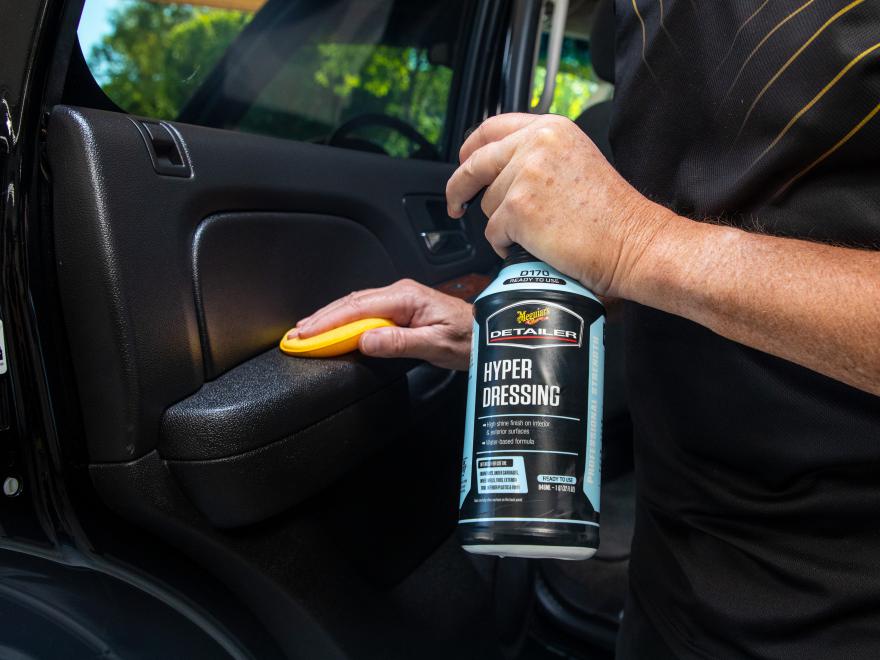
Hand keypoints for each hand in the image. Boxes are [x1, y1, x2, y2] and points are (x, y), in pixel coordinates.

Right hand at [294, 279, 472, 370]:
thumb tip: (366, 340)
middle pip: (350, 304)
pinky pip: (365, 312)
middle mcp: (399, 293)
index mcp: (406, 297)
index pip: (358, 308)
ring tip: (306, 333)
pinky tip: (333, 329)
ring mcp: (398, 299)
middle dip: (321, 319)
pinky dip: (344, 320)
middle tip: (295, 336)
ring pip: (355, 307)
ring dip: (329, 319)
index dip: (329, 322)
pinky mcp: (399, 308)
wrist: (487, 331)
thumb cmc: (468, 337)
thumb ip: (401, 342)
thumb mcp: (437, 344)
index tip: (307, 335)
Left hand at [446, 113, 675, 297]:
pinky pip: (492, 232)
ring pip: (486, 204)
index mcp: (550, 128)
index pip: (491, 128)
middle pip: (475, 165)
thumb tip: (499, 168)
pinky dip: (505, 245)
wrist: (632, 242)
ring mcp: (525, 175)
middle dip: (459, 188)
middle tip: (457, 204)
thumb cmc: (612, 213)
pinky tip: (531, 245)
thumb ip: (538, 155)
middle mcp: (535, 145)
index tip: (463, 161)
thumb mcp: (575, 160)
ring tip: (535, 231)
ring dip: (502, 223)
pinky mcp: (518, 209)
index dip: (470, 147)